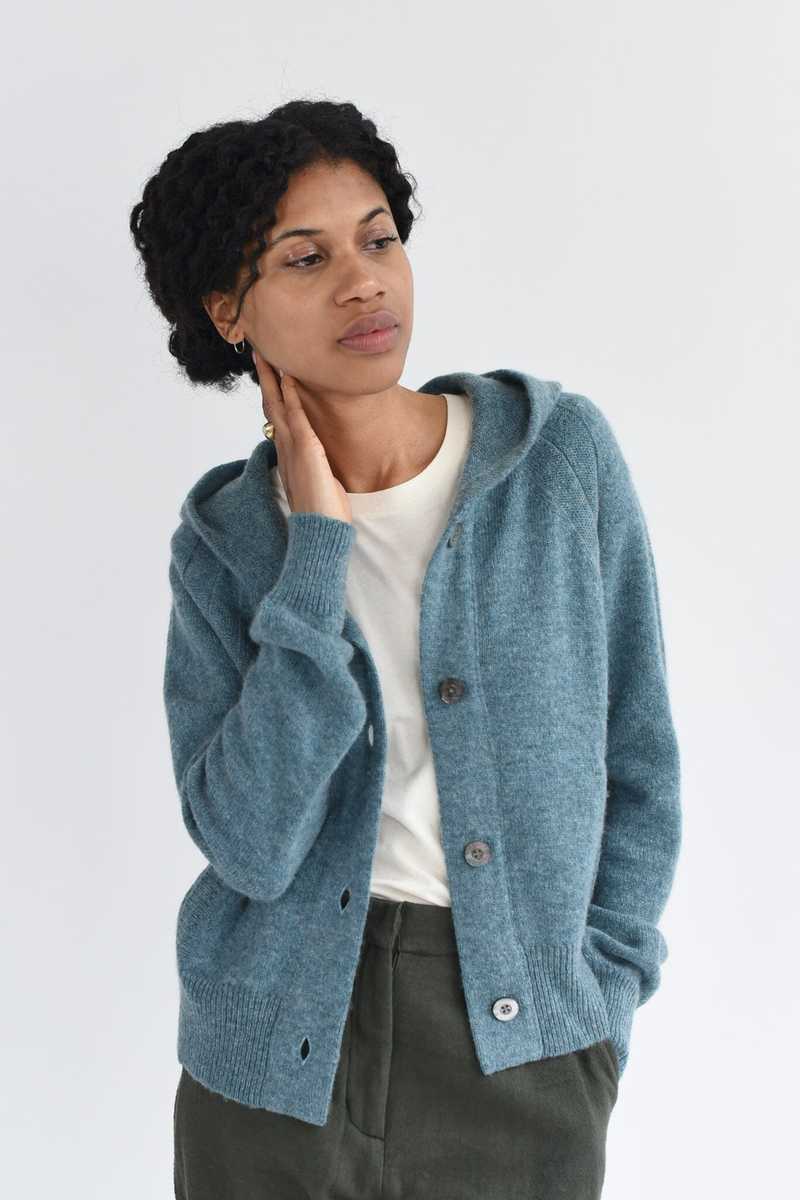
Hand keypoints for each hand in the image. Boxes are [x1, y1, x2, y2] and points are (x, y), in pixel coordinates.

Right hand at [252, 346, 352, 524]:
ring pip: (279, 407)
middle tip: (260, 354)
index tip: (271, 376)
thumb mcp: (317, 486)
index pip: (278, 420)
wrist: (320, 534)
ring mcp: (293, 450)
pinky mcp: (306, 451)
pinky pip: (297, 417)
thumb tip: (319, 466)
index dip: (273, 396)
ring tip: (269, 355)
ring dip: (274, 379)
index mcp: (288, 458)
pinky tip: (291, 378)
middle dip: (266, 380)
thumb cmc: (322, 516)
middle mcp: (286, 451)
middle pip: (271, 407)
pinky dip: (292, 396)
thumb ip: (314, 471)